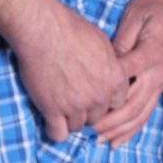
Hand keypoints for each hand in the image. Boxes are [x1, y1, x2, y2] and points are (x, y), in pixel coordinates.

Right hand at [13, 1, 128, 143]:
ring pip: (78, 126)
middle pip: (98, 117)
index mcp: (115, 79)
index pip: (118, 102)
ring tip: (60, 106)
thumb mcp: (103, 43)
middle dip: (88, 110)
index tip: (95, 93)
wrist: (43, 29)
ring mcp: (76, 105)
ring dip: (70, 119)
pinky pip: (58, 134)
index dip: (106, 98)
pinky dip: (54, 130)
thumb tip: (110, 72)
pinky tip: (50, 119)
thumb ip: (110, 64)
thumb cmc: (72, 29)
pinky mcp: (52, 110)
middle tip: (74, 97)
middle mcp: (99, 96)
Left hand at [90, 0, 162, 146]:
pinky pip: (145, 114)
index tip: (87, 97)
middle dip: (111, 119)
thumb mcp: (135, 15)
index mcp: (151, 53)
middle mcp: (157, 73)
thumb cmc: (153, 10)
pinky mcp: (158, 88)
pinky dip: (130, 130)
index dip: (108, 88)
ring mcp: (159, 83)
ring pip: (140, 113)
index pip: (127, 74)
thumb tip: (107, 62)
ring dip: (119, 129)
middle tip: (88, 128)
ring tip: (98, 140)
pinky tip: (115, 141)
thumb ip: (122, 40)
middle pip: (134, 103)